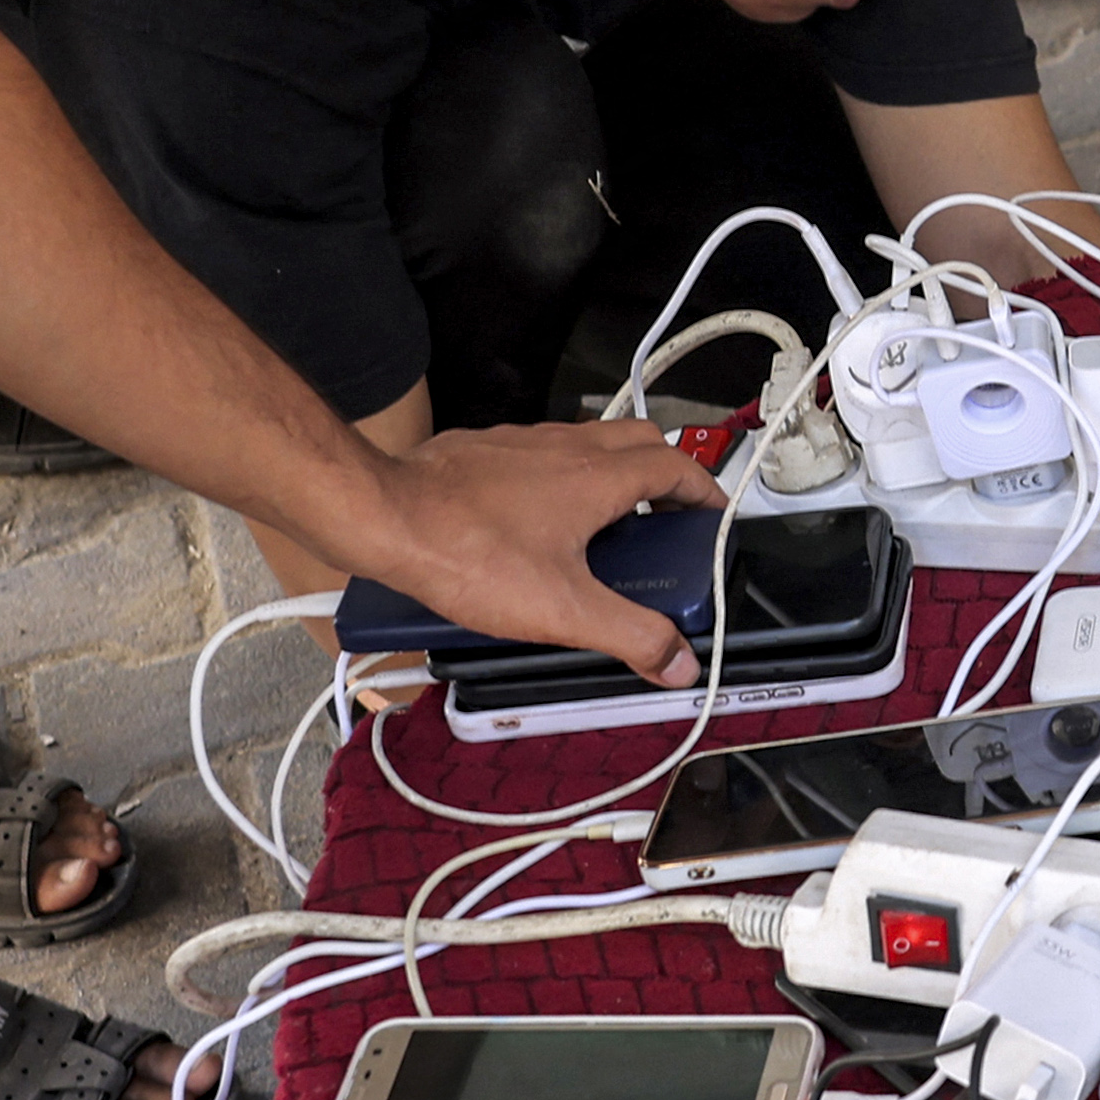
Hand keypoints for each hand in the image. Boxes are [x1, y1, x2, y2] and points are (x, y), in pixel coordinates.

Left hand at [324, 418, 717, 682]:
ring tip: (601, 530)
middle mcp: (566, 447)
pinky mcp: (484, 451)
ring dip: (609, 476)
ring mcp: (523, 443)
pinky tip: (534, 525)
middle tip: (663, 520)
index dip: (704, 491)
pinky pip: (537, 455)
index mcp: (599, 477)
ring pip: (587, 443)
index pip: (677, 466)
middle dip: (663, 475)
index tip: (712, 517)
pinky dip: (556, 480)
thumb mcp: (564, 609)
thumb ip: (629, 635)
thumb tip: (676, 659)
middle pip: (639, 440)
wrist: (387, 517)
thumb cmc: (466, 549)